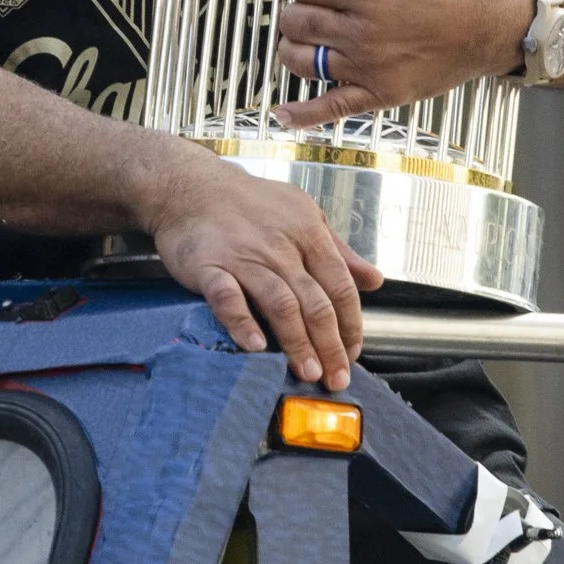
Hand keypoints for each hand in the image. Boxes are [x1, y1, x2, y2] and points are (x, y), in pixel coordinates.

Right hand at [141, 145, 381, 389]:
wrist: (189, 187)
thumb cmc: (248, 203)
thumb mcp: (303, 214)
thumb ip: (338, 249)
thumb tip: (374, 279)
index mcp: (307, 232)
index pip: (340, 286)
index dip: (350, 324)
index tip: (352, 352)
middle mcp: (280, 246)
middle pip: (315, 302)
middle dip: (329, 345)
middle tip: (335, 377)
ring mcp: (244, 257)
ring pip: (279, 304)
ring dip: (297, 342)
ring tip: (306, 371)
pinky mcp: (209, 267)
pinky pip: (228, 298)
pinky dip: (242, 322)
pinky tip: (254, 345)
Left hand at [271, 0, 534, 127]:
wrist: (492, 23)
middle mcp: (362, 30)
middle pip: (296, 21)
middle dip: (296, 12)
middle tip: (312, 9)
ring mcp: (368, 65)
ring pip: (301, 59)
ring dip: (292, 48)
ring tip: (304, 39)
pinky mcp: (380, 92)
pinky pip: (332, 107)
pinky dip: (303, 113)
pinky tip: (281, 113)